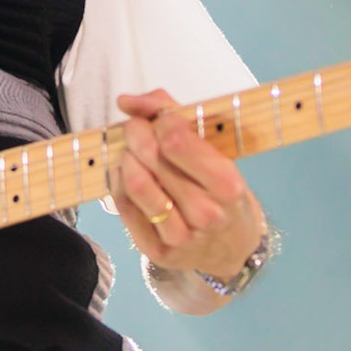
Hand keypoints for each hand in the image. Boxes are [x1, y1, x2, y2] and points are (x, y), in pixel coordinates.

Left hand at [113, 90, 265, 281]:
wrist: (232, 247)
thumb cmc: (223, 190)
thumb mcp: (217, 149)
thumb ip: (174, 113)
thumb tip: (127, 101)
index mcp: (227, 185)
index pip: (175, 141)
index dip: (160, 118)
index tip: (162, 117)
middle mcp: (205, 213)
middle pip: (151, 158)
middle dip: (136, 132)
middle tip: (137, 127)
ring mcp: (180, 236)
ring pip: (134, 183)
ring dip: (125, 156)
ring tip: (132, 150)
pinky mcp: (157, 250)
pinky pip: (124, 206)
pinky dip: (118, 181)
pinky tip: (127, 172)